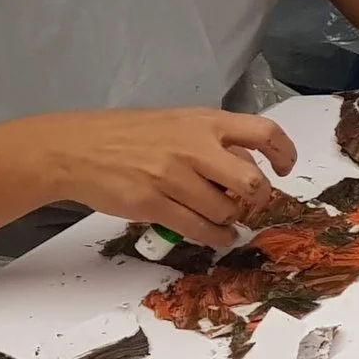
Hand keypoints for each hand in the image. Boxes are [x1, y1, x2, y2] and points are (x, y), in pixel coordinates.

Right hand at [40, 108, 298, 246]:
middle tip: (251, 202)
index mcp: (203, 122)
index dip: (284, 153)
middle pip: (252, 182)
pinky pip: (199, 229)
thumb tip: (246, 164)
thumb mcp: (176, 122)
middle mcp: (193, 147)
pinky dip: (216, 237)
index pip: (263, 133)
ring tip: (225, 218)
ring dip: (231, 219)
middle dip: (259, 198)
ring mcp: (173, 177)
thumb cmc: (127, 135)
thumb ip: (211, 139)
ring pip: (226, 210)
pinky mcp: (153, 204)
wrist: (73, 149)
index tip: (284, 168)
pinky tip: (218, 236)